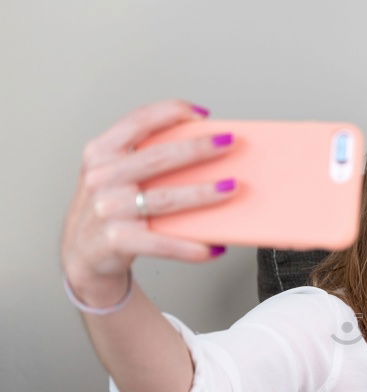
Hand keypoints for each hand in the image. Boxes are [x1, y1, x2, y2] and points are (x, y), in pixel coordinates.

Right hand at [61, 99, 235, 303]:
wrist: (83, 253)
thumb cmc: (110, 207)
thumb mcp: (114, 174)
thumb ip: (145, 158)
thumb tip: (204, 149)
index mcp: (102, 152)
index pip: (138, 121)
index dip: (171, 112)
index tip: (202, 114)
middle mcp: (102, 177)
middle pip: (159, 157)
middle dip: (198, 148)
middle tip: (230, 143)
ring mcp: (108, 210)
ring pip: (166, 199)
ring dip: (203, 193)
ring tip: (232, 188)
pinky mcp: (117, 241)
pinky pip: (162, 243)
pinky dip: (191, 247)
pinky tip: (214, 247)